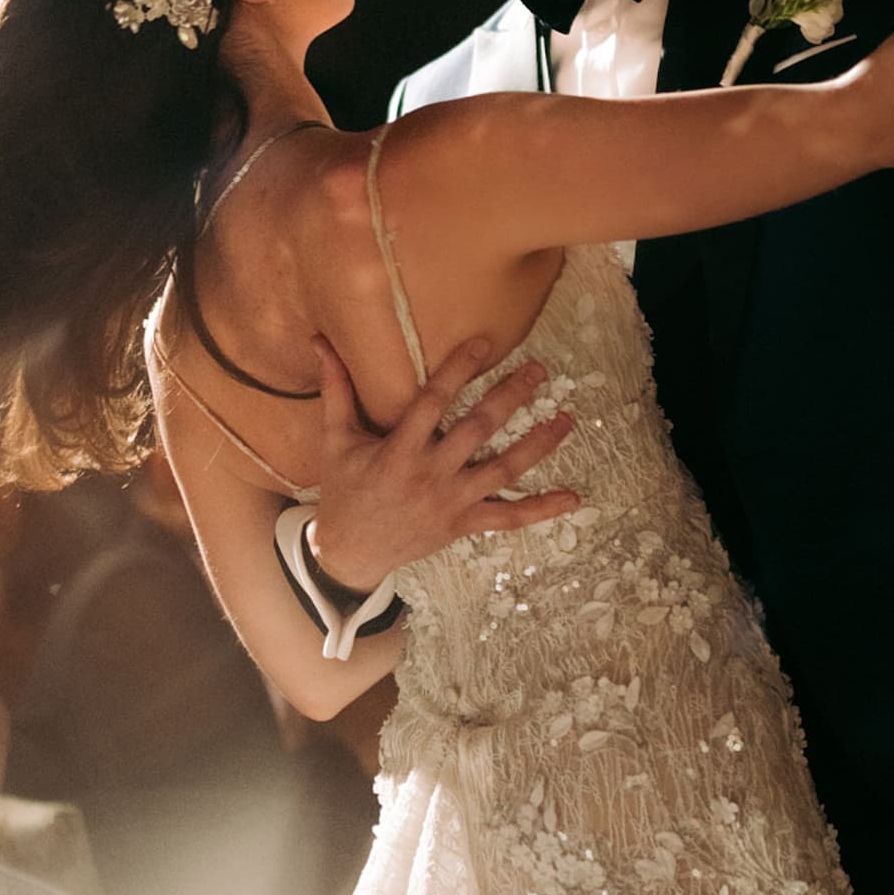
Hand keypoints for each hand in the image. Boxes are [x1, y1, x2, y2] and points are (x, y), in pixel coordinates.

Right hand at [308, 336, 577, 589]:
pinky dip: (540, 510)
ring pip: (503, 471)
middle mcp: (429, 474)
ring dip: (538, 445)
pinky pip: (507, 519)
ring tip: (566, 419)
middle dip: (510, 398)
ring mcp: (450, 502)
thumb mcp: (335, 440)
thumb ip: (335, 390)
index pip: (433, 402)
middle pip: (478, 430)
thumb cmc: (343, 490)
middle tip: (539, 370)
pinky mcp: (462, 524)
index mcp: (398, 450)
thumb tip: (320, 342)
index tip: (483, 343)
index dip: (458, 370)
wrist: (350, 551)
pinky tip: (573, 498)